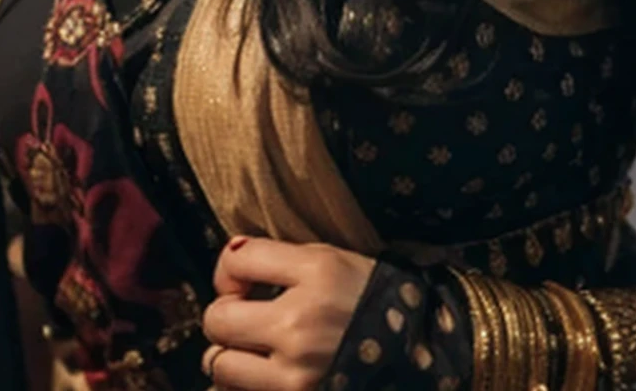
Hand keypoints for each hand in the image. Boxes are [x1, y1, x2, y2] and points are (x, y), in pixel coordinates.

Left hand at [202, 235, 376, 388]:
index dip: (228, 268)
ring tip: (251, 349)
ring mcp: (296, 372)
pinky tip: (261, 372)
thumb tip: (231, 258)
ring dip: (230, 355)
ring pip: (221, 364)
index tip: (240, 278)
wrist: (417, 354)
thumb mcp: (334, 260)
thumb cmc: (370, 300)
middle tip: (240, 314)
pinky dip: (242, 384)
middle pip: (218, 318)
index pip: (238, 260)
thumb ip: (282, 257)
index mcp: (317, 274)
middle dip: (223, 314)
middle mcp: (301, 323)